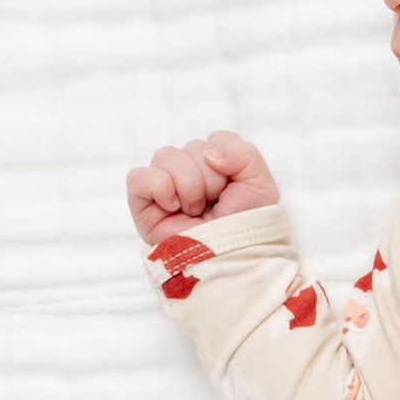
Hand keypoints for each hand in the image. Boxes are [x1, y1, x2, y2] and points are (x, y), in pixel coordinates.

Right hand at [126, 133, 280, 246]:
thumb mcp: (260, 184)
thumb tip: (208, 154)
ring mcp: (164, 187)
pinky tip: (173, 207)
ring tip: (195, 210)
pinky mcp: (143, 204)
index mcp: (217, 166)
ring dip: (188, 184)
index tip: (234, 190)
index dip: (229, 162)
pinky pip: (139, 177)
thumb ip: (243, 153)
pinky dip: (160, 187)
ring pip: (165, 155)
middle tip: (214, 206)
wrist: (232, 259)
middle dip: (210, 178)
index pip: (217, 140)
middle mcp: (189, 172)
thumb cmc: (246, 226)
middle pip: (192, 147)